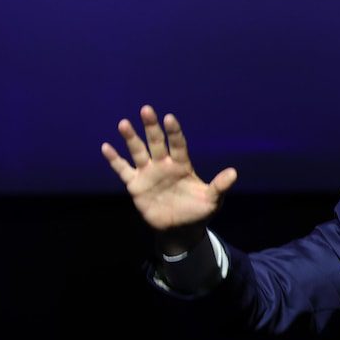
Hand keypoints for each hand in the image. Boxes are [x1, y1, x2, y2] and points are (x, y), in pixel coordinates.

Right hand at [101, 105, 236, 253]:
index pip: (178, 145)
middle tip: (146, 110)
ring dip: (131, 138)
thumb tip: (234, 173)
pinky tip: (106, 147)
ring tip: (124, 124)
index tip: (169, 118)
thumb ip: (219, 186)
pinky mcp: (136, 185)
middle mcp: (163, 165)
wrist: (181, 229)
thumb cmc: (198, 212)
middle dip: (151, 127)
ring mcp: (148, 174)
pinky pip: (123, 170)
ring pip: (138, 152)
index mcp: (182, 165)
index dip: (174, 132)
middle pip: (156, 142)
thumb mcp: (212, 200)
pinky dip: (114, 160)